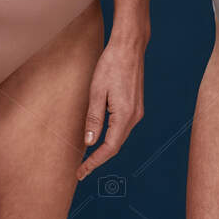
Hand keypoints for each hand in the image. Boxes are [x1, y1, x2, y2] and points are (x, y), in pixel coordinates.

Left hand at [78, 32, 145, 181]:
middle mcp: (134, 116)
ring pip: (120, 137)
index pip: (109, 148)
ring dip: (106, 148)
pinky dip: (112, 136)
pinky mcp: (136, 105)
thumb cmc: (111, 65)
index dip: (94, 162)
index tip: (82, 172)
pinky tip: (101, 138)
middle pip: (116, 145)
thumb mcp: (96, 92)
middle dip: (99, 159)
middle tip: (82, 169)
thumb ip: (94, 119)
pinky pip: (123, 127)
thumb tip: (90, 142)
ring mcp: (137, 111)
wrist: (130, 47)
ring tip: (89, 158)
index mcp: (124, 115)